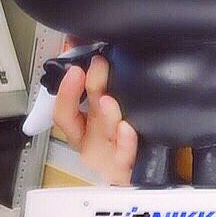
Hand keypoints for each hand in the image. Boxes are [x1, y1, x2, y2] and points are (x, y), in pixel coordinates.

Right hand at [53, 51, 136, 184]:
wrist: (152, 173)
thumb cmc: (127, 140)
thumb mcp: (110, 109)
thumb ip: (98, 81)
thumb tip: (83, 44)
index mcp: (83, 129)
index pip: (63, 111)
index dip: (65, 91)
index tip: (73, 68)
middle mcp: (92, 142)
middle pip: (85, 116)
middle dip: (90, 89)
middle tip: (98, 66)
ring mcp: (108, 157)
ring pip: (104, 135)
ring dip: (105, 115)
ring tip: (109, 99)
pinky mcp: (126, 169)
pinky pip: (125, 157)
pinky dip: (125, 142)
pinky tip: (127, 129)